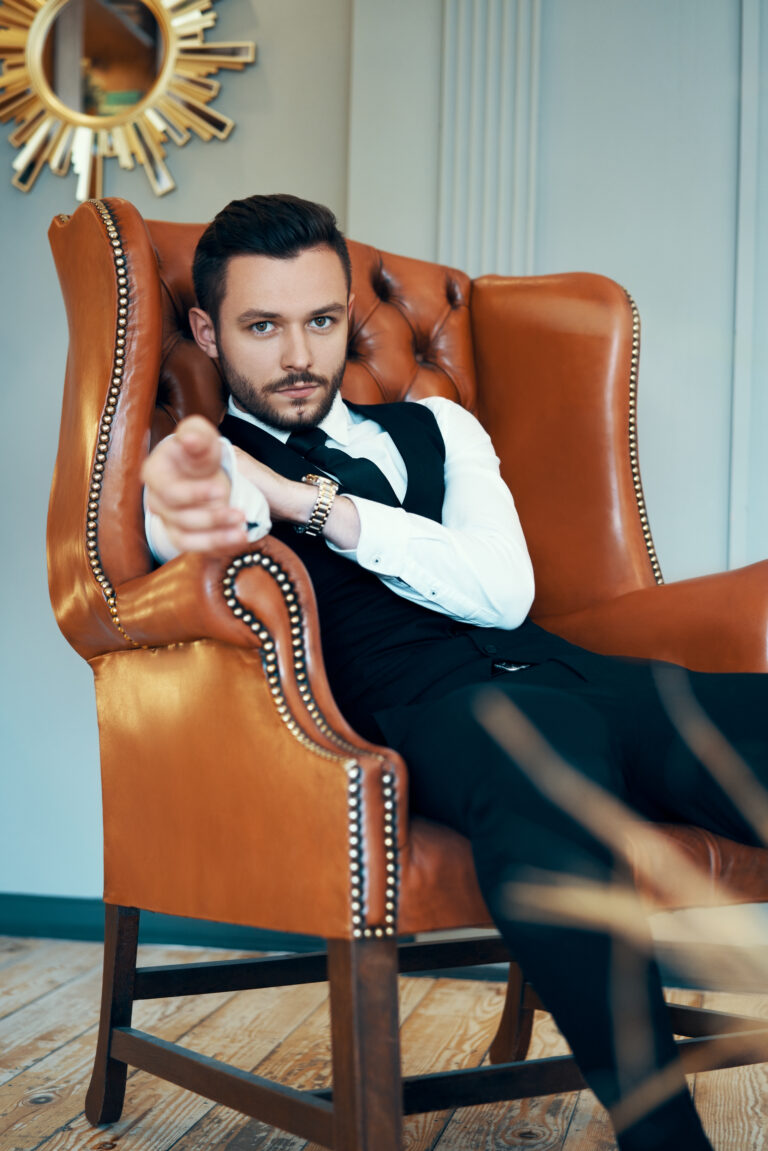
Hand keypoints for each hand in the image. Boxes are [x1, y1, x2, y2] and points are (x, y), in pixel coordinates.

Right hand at [142, 415, 248, 552]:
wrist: (210, 471)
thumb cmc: (202, 452)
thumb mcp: (204, 438)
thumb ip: (198, 436)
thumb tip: (189, 439)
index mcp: (155, 473)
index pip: (168, 492)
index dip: (193, 495)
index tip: (220, 490)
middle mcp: (157, 500)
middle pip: (178, 518)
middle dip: (211, 518)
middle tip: (240, 514)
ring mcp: (169, 521)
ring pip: (185, 540)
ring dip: (215, 539)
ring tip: (242, 534)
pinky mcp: (185, 536)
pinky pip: (196, 550)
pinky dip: (218, 548)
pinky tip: (238, 541)